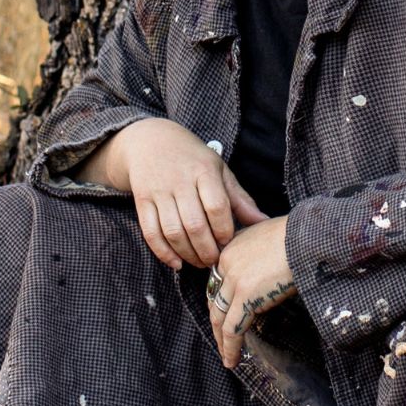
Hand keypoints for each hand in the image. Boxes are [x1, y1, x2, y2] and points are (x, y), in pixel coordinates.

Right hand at [77, 118, 266, 269]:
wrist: (150, 141)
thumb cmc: (192, 159)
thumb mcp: (219, 171)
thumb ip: (239, 199)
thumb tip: (264, 222)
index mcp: (203, 171)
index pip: (217, 206)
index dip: (224, 231)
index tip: (229, 243)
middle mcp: (179, 181)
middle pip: (194, 224)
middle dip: (207, 250)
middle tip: (215, 261)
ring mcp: (158, 191)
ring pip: (172, 231)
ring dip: (187, 254)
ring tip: (199, 262)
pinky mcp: (142, 201)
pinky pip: (150, 232)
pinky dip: (163, 252)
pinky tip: (176, 263)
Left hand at [207, 215, 295, 367]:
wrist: (309, 236)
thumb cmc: (299, 236)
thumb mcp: (270, 238)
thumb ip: (259, 254)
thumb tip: (266, 274)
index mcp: (231, 247)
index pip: (217, 281)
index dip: (220, 301)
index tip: (224, 316)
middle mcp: (226, 262)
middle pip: (215, 300)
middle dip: (217, 323)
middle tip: (222, 340)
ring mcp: (234, 279)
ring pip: (220, 317)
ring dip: (221, 340)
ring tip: (226, 357)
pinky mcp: (246, 295)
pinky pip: (233, 328)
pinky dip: (230, 347)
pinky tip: (231, 360)